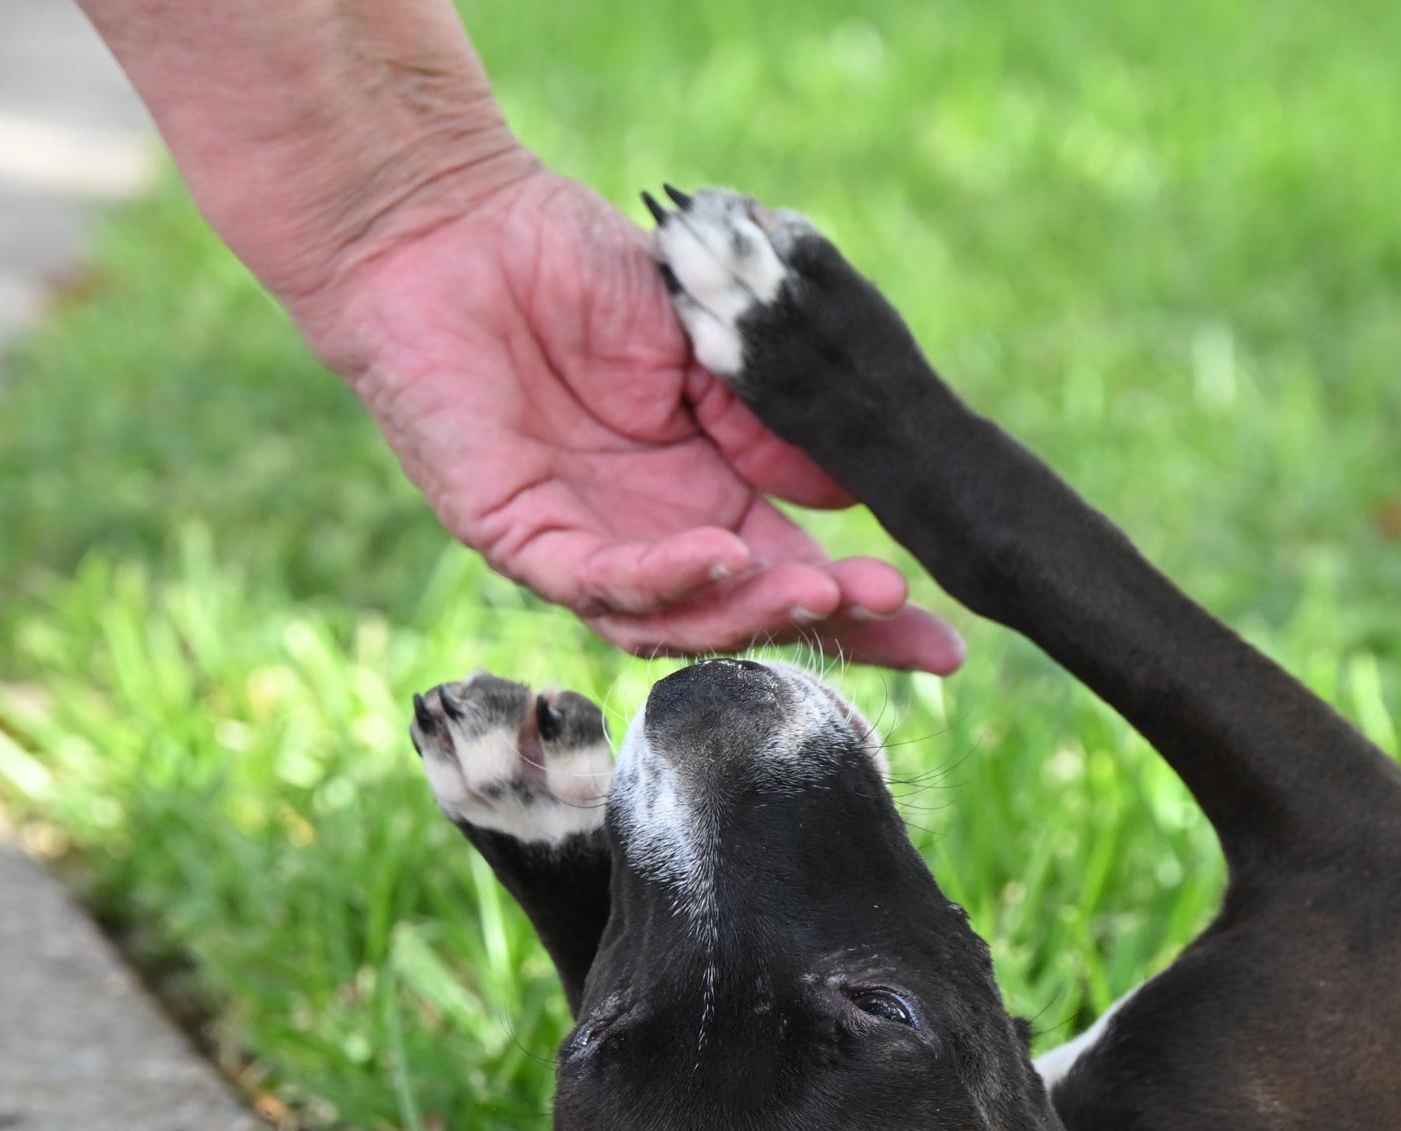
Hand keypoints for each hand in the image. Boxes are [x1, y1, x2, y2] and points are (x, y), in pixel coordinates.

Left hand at [303, 166, 963, 666]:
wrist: (453, 221)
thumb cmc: (572, 267)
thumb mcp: (706, 346)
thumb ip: (770, 423)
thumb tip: (854, 492)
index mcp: (705, 499)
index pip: (798, 575)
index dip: (869, 614)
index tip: (947, 640)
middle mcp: (652, 541)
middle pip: (753, 620)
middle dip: (834, 631)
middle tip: (902, 619)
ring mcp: (585, 549)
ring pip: (679, 624)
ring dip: (756, 612)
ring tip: (827, 590)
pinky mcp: (518, 537)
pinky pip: (600, 584)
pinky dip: (667, 579)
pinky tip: (723, 557)